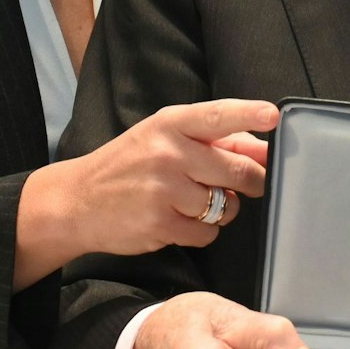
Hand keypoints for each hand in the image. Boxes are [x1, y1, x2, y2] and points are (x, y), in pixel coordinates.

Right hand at [15, 99, 277, 287]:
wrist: (75, 202)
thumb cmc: (128, 166)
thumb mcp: (161, 138)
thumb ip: (212, 140)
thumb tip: (262, 147)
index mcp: (170, 123)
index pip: (218, 116)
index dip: (249, 115)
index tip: (273, 116)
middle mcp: (168, 152)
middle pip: (237, 169)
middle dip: (251, 181)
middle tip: (250, 184)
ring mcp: (163, 189)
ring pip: (226, 206)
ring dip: (222, 210)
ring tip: (197, 203)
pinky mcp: (160, 223)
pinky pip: (207, 233)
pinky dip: (203, 231)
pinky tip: (180, 221)